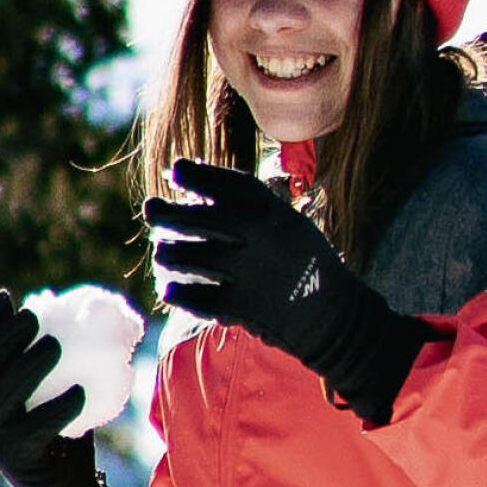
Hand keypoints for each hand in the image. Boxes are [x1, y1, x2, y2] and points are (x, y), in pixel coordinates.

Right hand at [0, 290, 130, 486]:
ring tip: (54, 346)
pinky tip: (80, 391)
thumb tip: (66, 315)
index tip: (8, 298)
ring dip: (28, 366)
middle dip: (5, 338)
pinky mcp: (17, 457)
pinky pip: (36, 427)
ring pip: (1, 396)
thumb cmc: (63, 434)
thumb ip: (51, 363)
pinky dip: (59, 407)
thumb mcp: (52, 393)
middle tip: (35, 317)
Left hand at [144, 158, 433, 423]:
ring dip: (170, 254)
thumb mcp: (290, 225)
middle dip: (169, 213)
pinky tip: (169, 290)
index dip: (199, 175)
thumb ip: (253, 210)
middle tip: (151, 210)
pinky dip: (180, 294)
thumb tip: (198, 193)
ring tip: (162, 253)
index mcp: (276, 213)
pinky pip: (198, 298)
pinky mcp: (243, 307)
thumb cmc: (305, 264)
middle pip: (202, 219)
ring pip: (193, 258)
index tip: (175, 169)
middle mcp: (262, 238)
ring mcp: (251, 273)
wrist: (335, 317)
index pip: (229, 185)